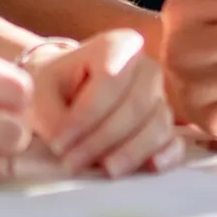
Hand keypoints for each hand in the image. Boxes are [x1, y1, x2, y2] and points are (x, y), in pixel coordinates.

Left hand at [30, 30, 184, 177]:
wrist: (69, 93)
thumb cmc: (56, 87)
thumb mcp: (41, 93)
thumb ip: (52, 116)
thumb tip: (68, 145)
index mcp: (118, 45)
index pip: (110, 79)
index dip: (85, 116)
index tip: (59, 144)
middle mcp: (147, 67)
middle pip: (136, 106)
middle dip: (103, 140)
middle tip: (73, 163)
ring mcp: (161, 97)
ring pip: (157, 126)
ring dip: (128, 153)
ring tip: (100, 170)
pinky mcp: (168, 126)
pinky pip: (175, 143)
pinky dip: (166, 156)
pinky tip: (151, 167)